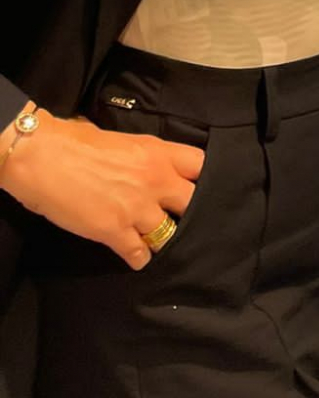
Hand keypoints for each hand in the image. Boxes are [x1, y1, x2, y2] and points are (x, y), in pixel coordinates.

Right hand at [0, 113, 202, 270]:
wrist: (40, 157)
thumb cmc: (72, 141)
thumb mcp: (120, 140)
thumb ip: (142, 156)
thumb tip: (145, 164)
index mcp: (156, 152)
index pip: (200, 165)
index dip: (199, 178)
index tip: (194, 186)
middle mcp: (155, 179)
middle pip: (192, 202)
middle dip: (186, 210)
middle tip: (177, 216)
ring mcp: (137, 207)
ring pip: (169, 233)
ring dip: (161, 238)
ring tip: (156, 240)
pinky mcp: (115, 231)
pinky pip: (140, 254)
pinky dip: (139, 258)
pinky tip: (137, 257)